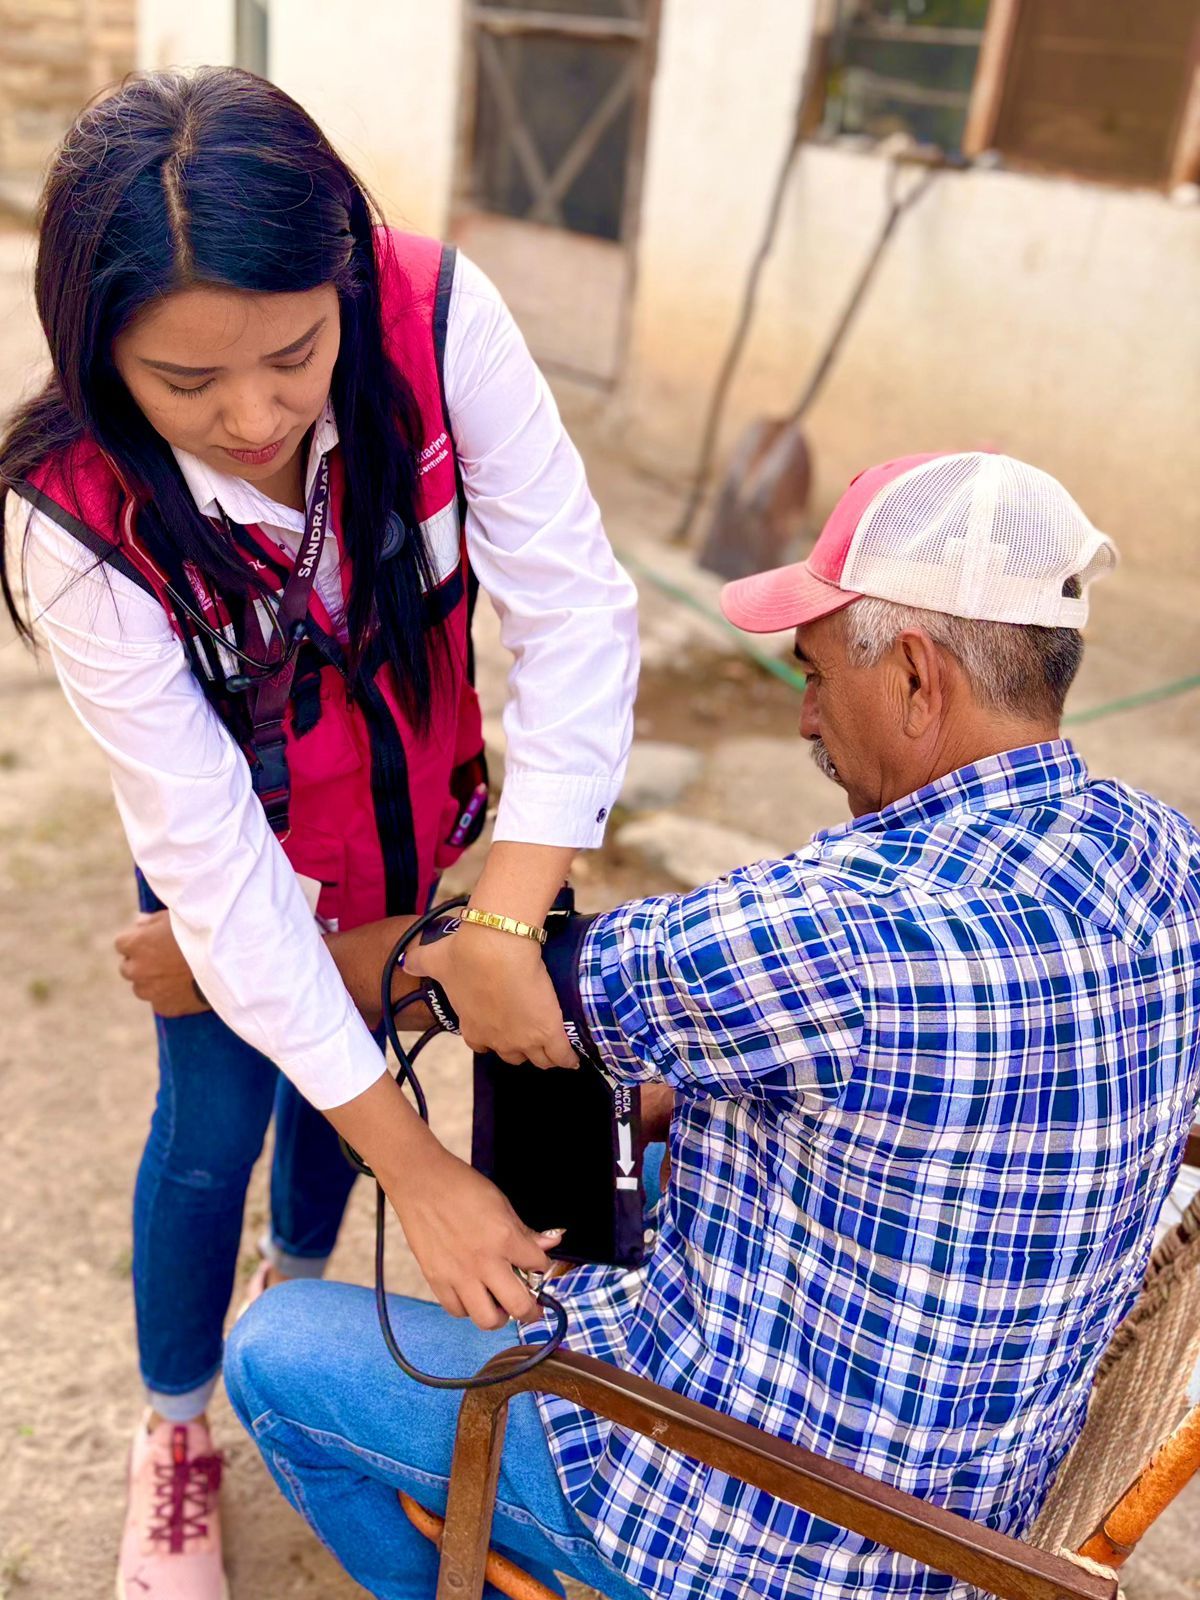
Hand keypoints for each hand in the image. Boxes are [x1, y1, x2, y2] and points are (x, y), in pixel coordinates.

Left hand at [114, 911, 209, 1016]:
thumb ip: (152, 921)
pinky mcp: (165, 1007)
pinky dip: (168, 997)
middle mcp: (136, 969)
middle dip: (141, 963)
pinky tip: (185, 988)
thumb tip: (138, 923)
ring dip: (152, 981)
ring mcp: (149, 991)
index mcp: (136, 944)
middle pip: (128, 968)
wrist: (226, 962)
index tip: (153, 941)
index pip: (122, 944)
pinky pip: (159, 1002)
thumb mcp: (176, 917)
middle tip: (165, 958)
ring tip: (176, 974)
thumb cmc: (202, 932)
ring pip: (142, 988)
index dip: (138, 941)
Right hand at [384, 1138, 562, 1327]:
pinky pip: (458, 1311)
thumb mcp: (501, 1203)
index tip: (538, 1268)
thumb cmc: (461, 1186)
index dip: (543, 1268)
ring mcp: (459, 1275)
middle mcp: (484, 1262)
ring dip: (499, 1315)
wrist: (420, 1181)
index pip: (539, 1267)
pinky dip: (469, 1308)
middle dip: (531, 1309)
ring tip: (499, 1303)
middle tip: (531, 1306)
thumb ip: (525, 1231)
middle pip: (519, 1307)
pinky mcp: (436, 1280)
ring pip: (487, 1320)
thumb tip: (551, 1243)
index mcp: (504, 1238)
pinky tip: (473, 1294)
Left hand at [404, 922, 575, 1068]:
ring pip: (539, 1059)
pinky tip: (574, 1056)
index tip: (500, 1025)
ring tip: (554, 1045)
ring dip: (545, 1054)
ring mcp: (524, 1039)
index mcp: (473, 1027)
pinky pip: (562, 1056)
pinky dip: (568, 1058)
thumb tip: (405, 960)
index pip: (482, 1044)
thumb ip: (419, 962)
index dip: (491, 1036)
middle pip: (513, 1055)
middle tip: (529, 1029)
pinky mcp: (548, 1032)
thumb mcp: (436, 959)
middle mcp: (498, 1039)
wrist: (495, 948)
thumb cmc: (465, 953)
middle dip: (520, 1045)